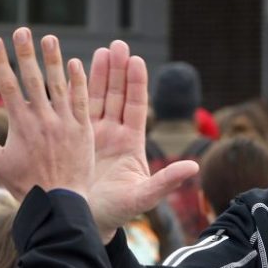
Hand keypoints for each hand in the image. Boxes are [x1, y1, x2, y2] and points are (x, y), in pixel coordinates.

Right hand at [0, 27, 94, 199]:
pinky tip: (77, 63)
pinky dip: (79, 81)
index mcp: (20, 124)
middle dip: (26, 52)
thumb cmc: (25, 185)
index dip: (0, 61)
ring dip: (54, 59)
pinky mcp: (83, 130)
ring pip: (59, 85)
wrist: (58, 202)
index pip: (8, 85)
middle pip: (33, 78)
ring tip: (49, 38)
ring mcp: (65, 123)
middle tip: (22, 29)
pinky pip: (82, 101)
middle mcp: (43, 119)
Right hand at [87, 41, 197, 241]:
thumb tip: (194, 167)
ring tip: (103, 49)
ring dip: (100, 74)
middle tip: (119, 44)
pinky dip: (76, 90)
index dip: (136, 84)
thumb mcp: (143, 197)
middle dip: (119, 70)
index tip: (137, 60)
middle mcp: (115, 135)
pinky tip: (72, 70)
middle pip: (118, 96)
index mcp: (131, 144)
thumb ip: (166, 181)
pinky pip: (77, 110)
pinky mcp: (77, 139)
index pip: (136, 106)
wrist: (86, 222)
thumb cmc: (116, 213)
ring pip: (98, 98)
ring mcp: (95, 135)